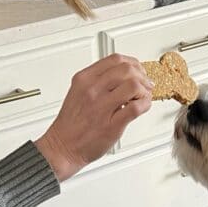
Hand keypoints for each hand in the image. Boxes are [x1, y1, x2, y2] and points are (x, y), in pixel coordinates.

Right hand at [35, 54, 152, 180]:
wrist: (62, 147)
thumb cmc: (71, 124)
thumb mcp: (78, 93)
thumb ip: (98, 82)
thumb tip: (123, 76)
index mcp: (84, 79)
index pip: (114, 59)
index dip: (132, 63)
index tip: (137, 70)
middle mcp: (92, 90)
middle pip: (126, 69)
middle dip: (141, 76)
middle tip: (145, 84)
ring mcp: (101, 107)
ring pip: (133, 85)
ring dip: (144, 90)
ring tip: (142, 97)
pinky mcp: (111, 125)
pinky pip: (136, 108)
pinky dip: (145, 105)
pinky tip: (142, 107)